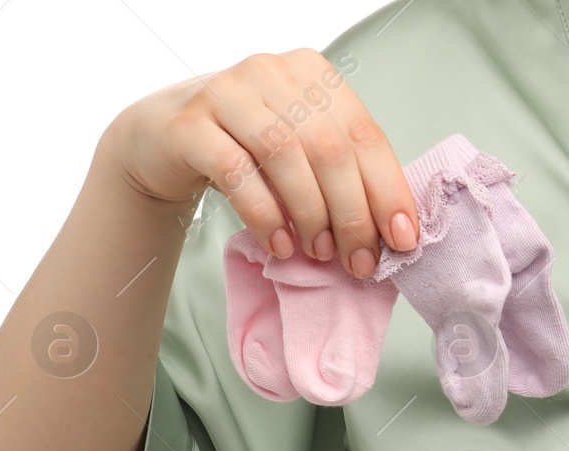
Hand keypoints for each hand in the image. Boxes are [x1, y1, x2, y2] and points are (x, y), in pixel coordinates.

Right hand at [104, 48, 418, 277]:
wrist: (166, 140)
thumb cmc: (249, 148)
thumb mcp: (303, 150)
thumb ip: (345, 173)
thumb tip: (395, 230)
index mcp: (313, 74)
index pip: (364, 134)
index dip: (388, 191)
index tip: (402, 240)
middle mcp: (271, 73)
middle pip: (328, 148)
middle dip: (352, 214)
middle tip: (358, 260)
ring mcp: (226, 92)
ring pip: (284, 155)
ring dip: (310, 214)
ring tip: (319, 252)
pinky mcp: (190, 124)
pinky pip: (236, 171)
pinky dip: (265, 214)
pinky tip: (279, 244)